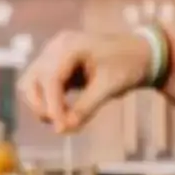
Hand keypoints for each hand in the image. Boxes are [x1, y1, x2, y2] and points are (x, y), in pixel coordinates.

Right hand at [20, 29, 154, 133]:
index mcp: (71, 45)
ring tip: (64, 119)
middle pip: (33, 80)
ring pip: (33, 83)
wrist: (141, 54)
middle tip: (61, 126)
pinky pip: (43, 85)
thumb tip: (63, 129)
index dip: (52, 106)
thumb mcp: (110, 87)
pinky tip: (66, 113)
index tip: (61, 128)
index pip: (50, 79)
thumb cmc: (128, 66)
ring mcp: (55, 54)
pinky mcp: (57, 64)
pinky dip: (50, 101)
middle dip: (42, 105)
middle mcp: (58, 46)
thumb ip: (86, 107)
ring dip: (42, 104)